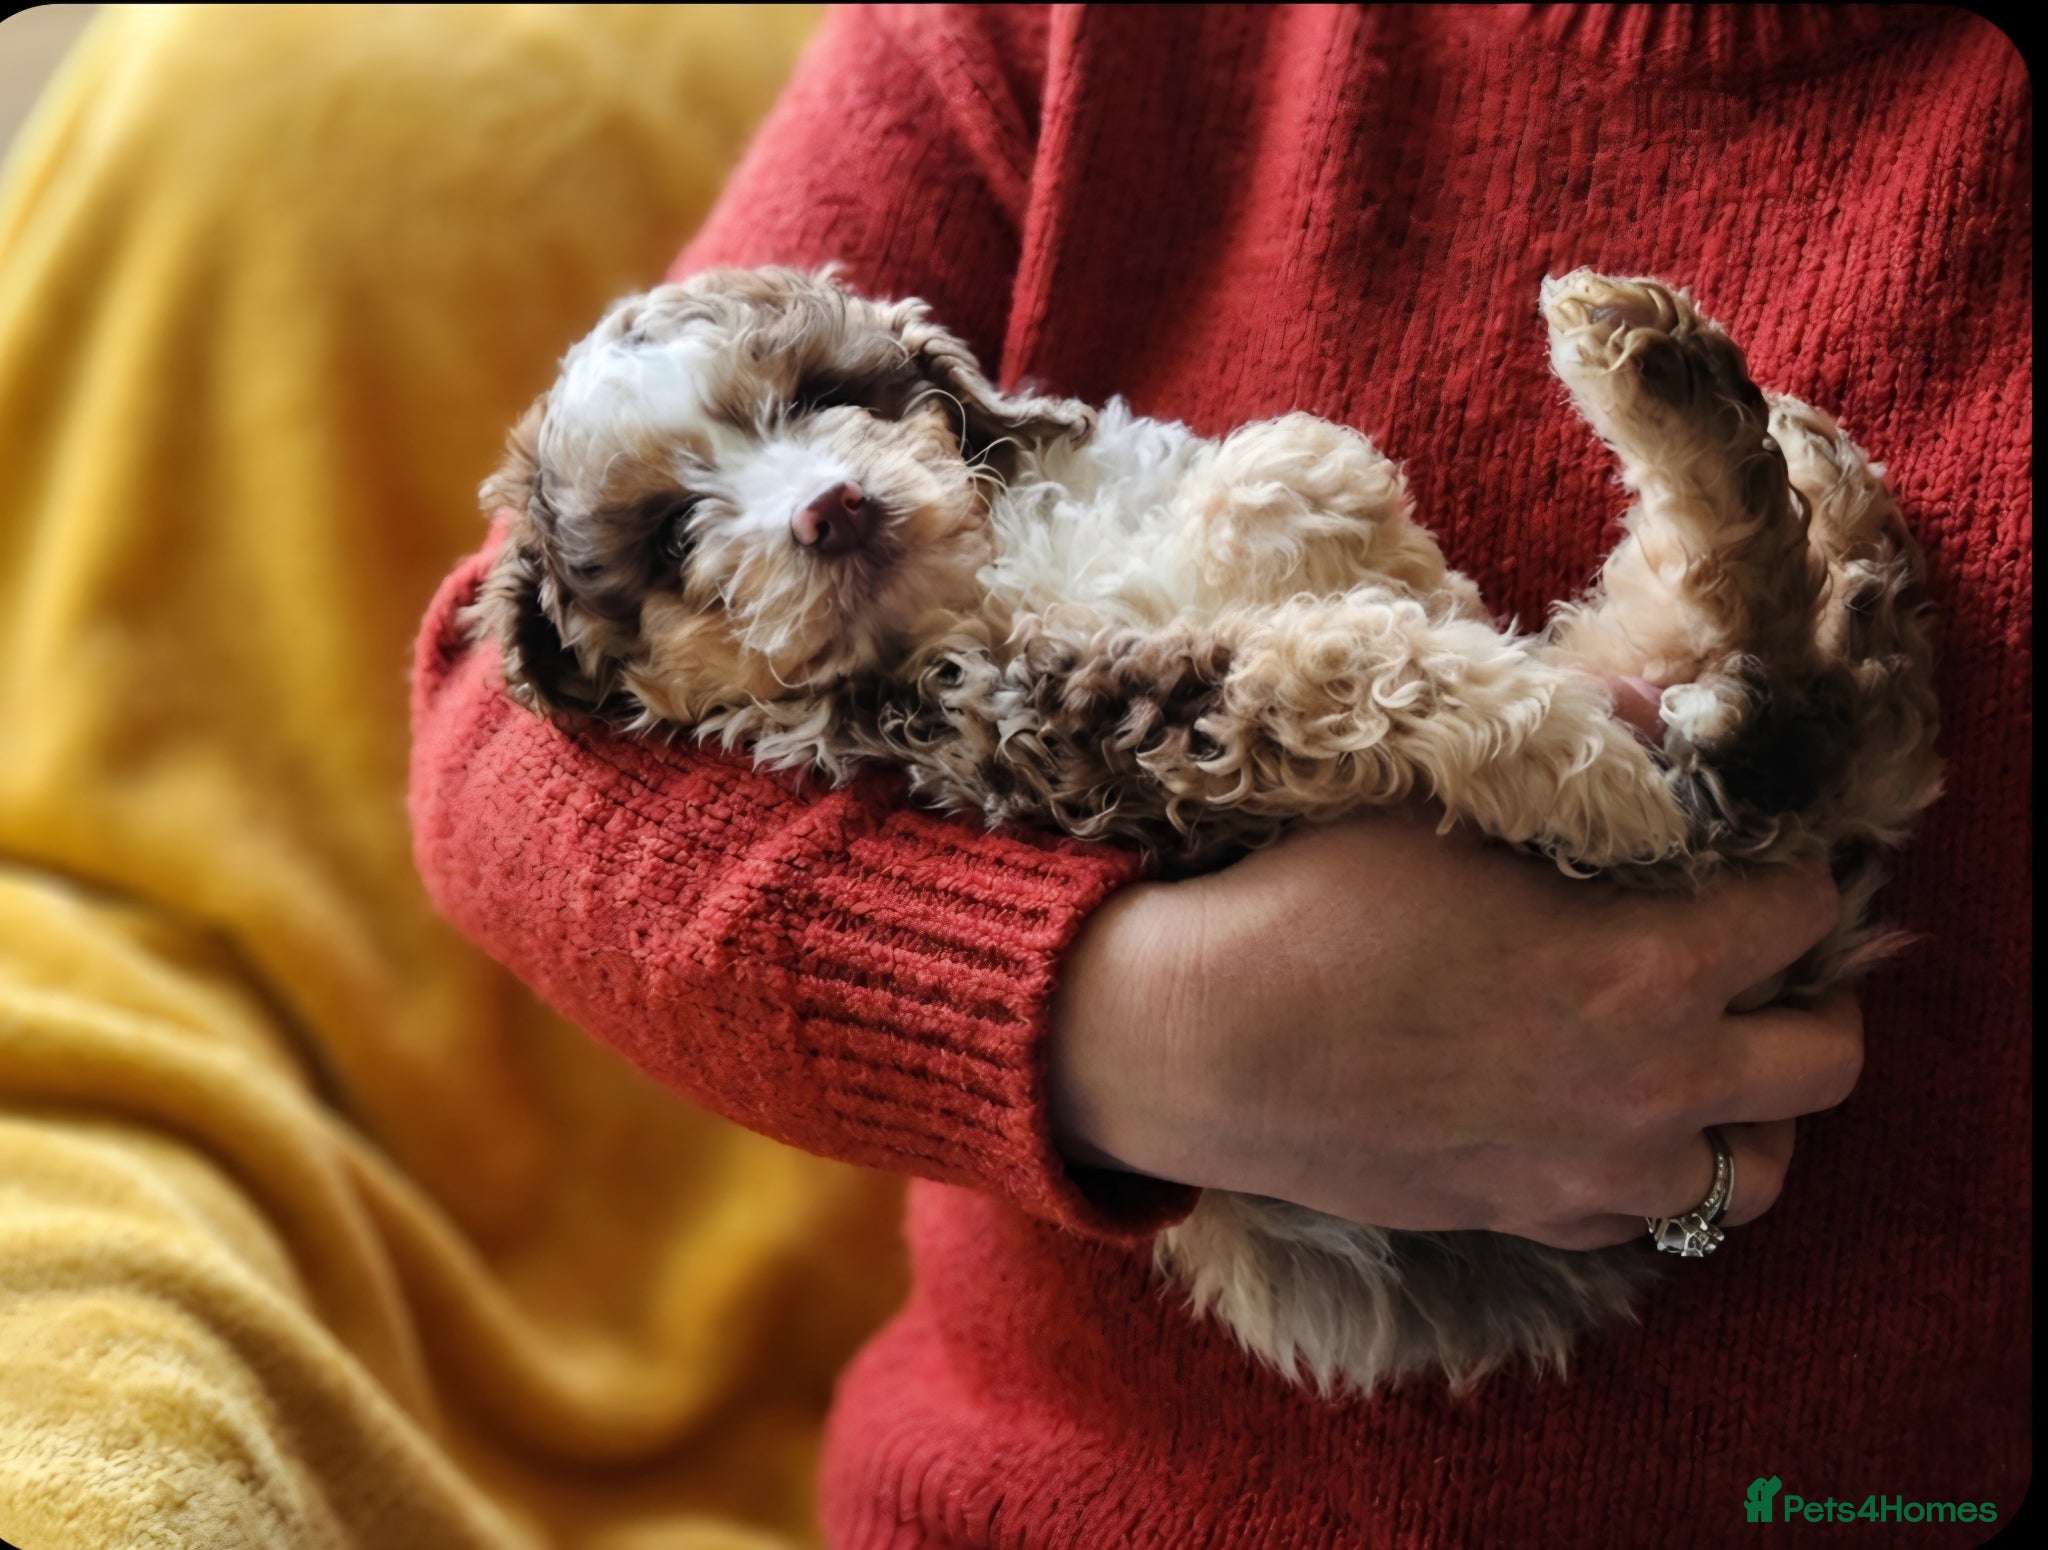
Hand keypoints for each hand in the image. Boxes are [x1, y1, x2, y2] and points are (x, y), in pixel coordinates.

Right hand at [1047, 804, 1858, 1249]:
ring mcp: (1593, 1170)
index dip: (1788, 869)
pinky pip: (1646, 1214)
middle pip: (1824, 1059)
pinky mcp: (1529, 1217)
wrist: (1205, 1046)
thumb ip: (1582, 755)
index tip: (1752, 855)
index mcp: (1649, 969)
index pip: (1803, 910)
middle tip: (1761, 963)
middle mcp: (1651, 1086)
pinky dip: (1653, 1168)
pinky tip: (1603, 1116)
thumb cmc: (1316, 909)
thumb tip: (1662, 707)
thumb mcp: (1447, 806)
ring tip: (1704, 1059)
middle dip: (1814, 996)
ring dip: (1752, 1109)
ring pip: (1757, 1170)